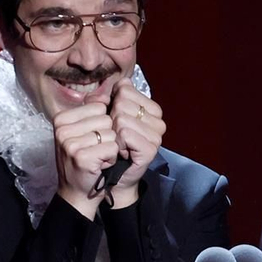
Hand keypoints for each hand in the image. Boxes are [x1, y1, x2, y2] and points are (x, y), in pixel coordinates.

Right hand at [52, 101, 120, 216]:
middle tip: (96, 150)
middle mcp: (62, 129)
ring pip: (111, 134)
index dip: (104, 124)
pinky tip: (100, 165)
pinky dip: (112, 158)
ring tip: (98, 157)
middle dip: (109, 136)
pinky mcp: (81, 157)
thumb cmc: (83, 159)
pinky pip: (112, 148)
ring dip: (111, 148)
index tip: (93, 138)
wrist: (77, 191)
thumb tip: (108, 94)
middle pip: (107, 120)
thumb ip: (92, 111)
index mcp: (61, 118)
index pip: (99, 107)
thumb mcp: (82, 131)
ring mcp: (69, 143)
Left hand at [103, 78, 165, 207]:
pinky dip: (117, 143)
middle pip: (122, 103)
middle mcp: (158, 121)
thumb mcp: (103, 115)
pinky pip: (125, 134)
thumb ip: (103, 98)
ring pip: (122, 118)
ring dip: (113, 133)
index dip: (112, 103)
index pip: (125, 89)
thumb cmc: (108, 143)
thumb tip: (111, 87)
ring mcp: (156, 136)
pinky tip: (121, 152)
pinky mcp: (151, 149)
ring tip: (119, 144)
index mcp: (151, 109)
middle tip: (116, 136)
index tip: (115, 121)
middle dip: (112, 119)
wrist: (110, 174)